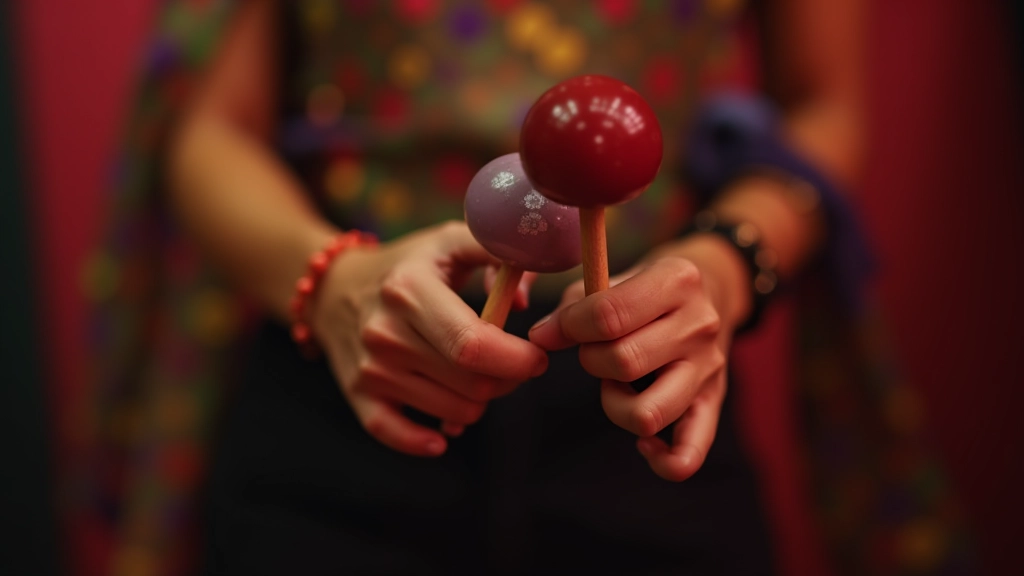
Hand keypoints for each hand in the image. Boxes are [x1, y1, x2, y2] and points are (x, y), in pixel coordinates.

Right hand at [311, 221, 548, 456]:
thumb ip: (497, 252)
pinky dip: (426, 442)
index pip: (473, 344)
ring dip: (478, 402)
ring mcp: (370, 368)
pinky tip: (443, 435)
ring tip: (475, 376)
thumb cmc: (409, 265)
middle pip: (471, 383)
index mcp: (410, 289)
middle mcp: (385, 332)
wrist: (337, 288)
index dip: (517, 359)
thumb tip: (520, 300)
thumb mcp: (449, 241)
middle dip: (507, 379)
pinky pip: (397, 435)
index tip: (536, 356)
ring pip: (454, 413)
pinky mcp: (359, 394)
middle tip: (511, 364)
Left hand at [528, 238, 748, 480]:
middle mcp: (699, 325)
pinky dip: (661, 460)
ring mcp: (708, 368)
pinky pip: (689, 454)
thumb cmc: (646, 287)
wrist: (712, 291)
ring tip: (616, 385)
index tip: (553, 331)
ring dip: (615, 404)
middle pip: (624, 362)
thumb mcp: (614, 279)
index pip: (608, 315)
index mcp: (676, 281)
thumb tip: (541, 338)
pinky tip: (644, 443)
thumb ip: (573, 307)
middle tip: (593, 352)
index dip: (567, 327)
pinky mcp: (712, 403)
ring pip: (648, 413)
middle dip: (590, 360)